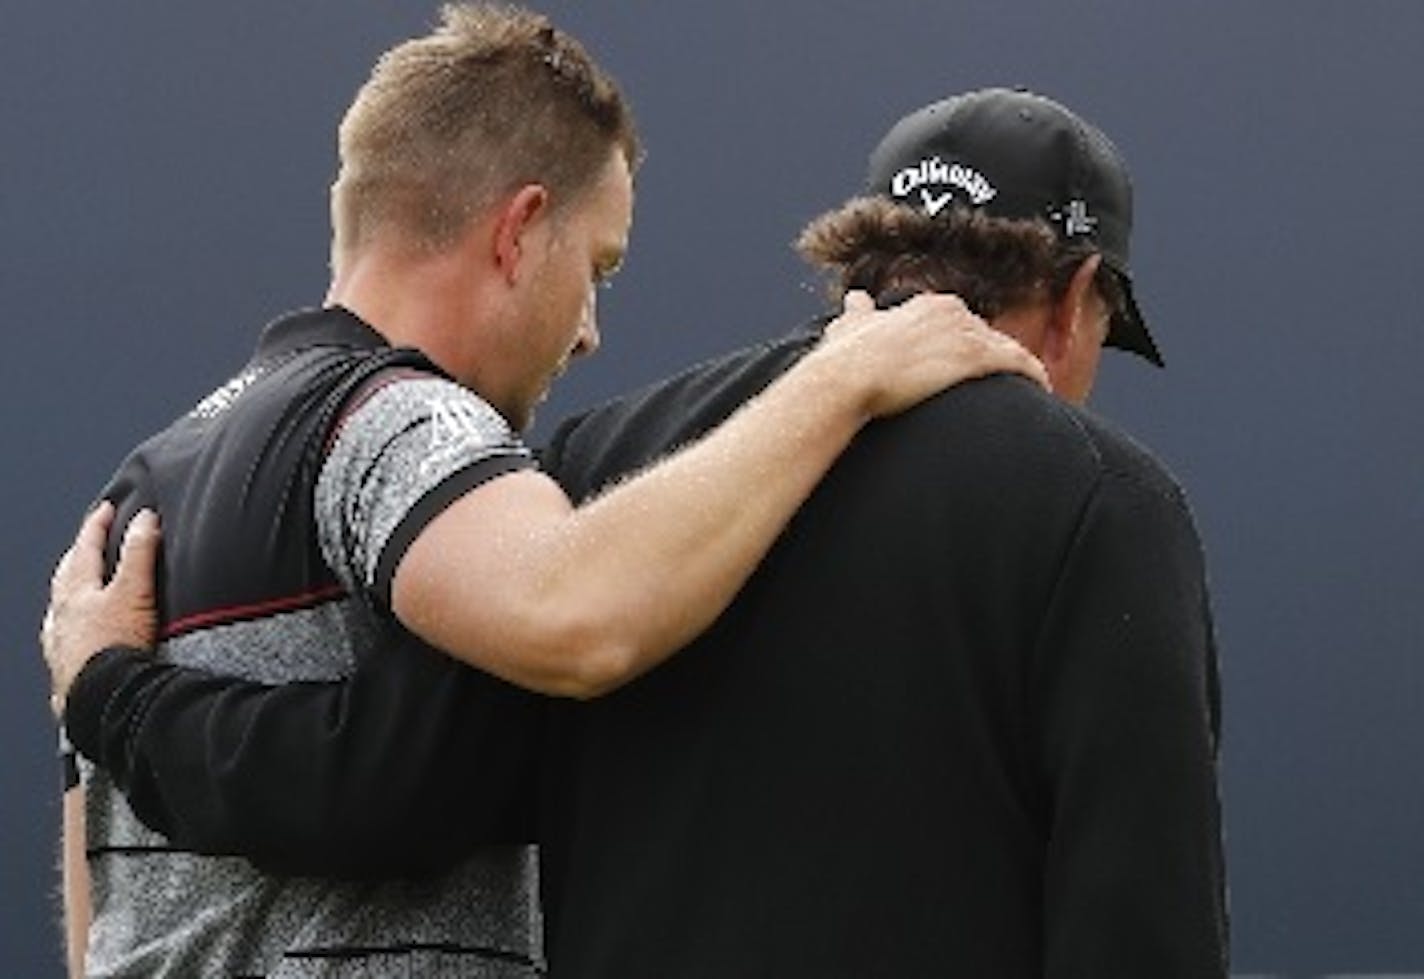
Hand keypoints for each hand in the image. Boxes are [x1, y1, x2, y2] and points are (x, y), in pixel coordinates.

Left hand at [42, 502, 160, 716]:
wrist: (101, 697)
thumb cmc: (112, 649)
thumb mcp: (134, 592)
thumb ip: (140, 553)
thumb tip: (145, 520)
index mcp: (77, 591)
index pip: (86, 547)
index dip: (97, 526)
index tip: (104, 510)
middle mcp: (63, 615)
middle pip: (67, 575)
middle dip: (78, 556)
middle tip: (87, 542)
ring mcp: (61, 642)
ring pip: (62, 608)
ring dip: (72, 592)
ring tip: (81, 588)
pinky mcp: (67, 668)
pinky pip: (64, 639)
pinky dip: (73, 629)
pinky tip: (80, 637)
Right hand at [816, 290, 1047, 417]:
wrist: (847, 379)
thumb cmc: (845, 360)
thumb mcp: (850, 327)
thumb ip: (857, 313)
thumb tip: (855, 299)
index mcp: (927, 306)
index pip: (961, 324)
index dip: (965, 348)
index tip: (966, 367)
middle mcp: (952, 312)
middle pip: (986, 335)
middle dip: (992, 358)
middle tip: (997, 383)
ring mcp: (967, 333)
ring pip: (1006, 348)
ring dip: (1016, 369)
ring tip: (1026, 390)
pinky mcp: (977, 358)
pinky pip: (1020, 363)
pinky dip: (1033, 375)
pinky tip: (1041, 388)